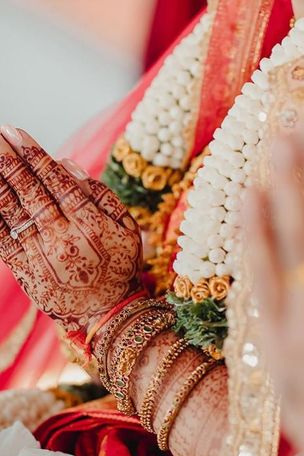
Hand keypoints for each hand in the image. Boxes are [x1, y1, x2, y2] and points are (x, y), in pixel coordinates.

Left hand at [0, 126, 142, 332]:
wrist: (107, 312)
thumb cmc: (119, 266)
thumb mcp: (128, 230)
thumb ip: (102, 196)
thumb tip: (68, 166)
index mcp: (91, 225)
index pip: (57, 182)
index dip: (35, 156)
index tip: (17, 133)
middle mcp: (63, 237)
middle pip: (31, 192)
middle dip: (10, 161)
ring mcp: (42, 255)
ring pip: (13, 211)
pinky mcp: (26, 270)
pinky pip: (2, 239)